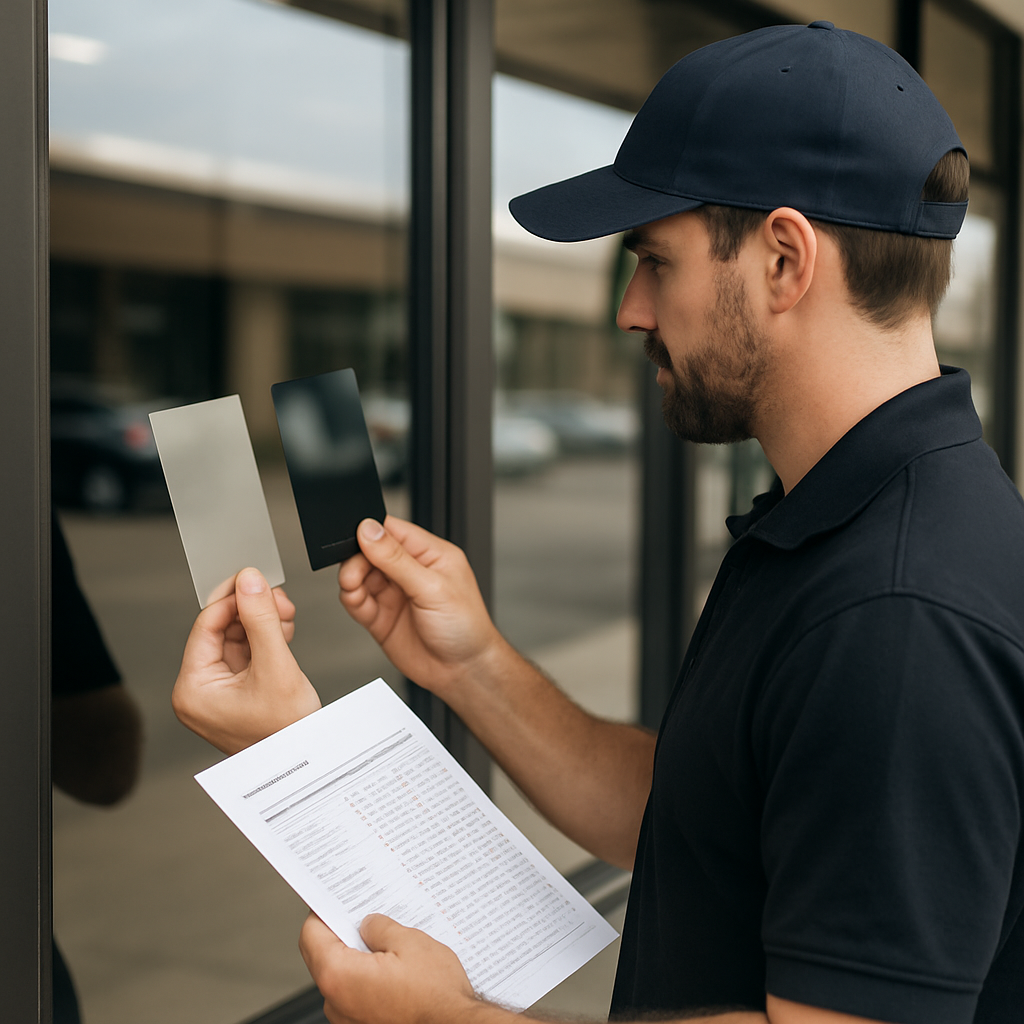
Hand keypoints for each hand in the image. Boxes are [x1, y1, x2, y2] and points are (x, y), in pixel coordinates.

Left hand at [172, 568, 320, 753]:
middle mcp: (198, 691)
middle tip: (279, 598)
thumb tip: (249, 579)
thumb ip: (261, 619)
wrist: (308, 765)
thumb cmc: (287, 732)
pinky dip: (265, 638)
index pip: (207, 626)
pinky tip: (284, 631)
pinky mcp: (237, 693)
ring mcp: (217, 693)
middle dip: (252, 610)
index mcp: (192, 690)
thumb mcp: (275, 666)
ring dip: (262, 621)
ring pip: (236, 638)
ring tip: (287, 617)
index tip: (256, 580)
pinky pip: (246, 654)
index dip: (232, 599)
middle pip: (221, 630)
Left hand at [299, 912, 480, 1023]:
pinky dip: (368, 979)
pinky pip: (356, 995)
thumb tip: (368, 924)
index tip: (332, 900)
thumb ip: (380, 928)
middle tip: (366, 917)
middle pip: (324, 957)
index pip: (311, 936)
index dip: (322, 912)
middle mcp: (336, 1004)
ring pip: (342, 977)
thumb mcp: (409, 942)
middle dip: (343, 934)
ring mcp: (348, 1020)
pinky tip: (394, 969)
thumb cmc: (435, 997)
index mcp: (339, 977)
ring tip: (388, 945)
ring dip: (359, 959)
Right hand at [338, 517, 504, 699]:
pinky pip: (358, 601)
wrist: (463, 672)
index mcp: (430, 554)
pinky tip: (354, 599)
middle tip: (354, 571)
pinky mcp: (382, 617)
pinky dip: (351, 598)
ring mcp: (395, 594)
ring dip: (351, 578)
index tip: (355, 537)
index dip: (371, 531)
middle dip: (357, 558)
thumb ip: (397, 559)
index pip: (393, 530)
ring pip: (361, 575)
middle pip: (370, 552)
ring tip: (353, 587)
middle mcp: (411, 571)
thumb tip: (370, 530)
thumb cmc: (466, 628)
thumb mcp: (432, 587)